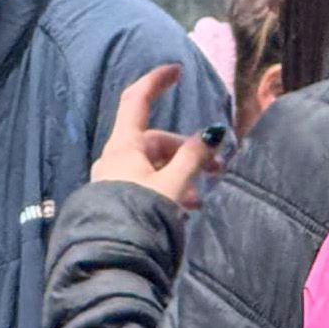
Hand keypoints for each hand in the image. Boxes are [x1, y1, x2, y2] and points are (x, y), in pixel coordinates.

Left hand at [91, 64, 212, 202]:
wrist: (111, 257)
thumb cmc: (140, 215)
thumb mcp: (173, 184)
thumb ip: (193, 158)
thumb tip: (212, 133)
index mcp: (123, 145)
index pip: (137, 99)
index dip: (156, 80)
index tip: (177, 70)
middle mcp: (114, 158)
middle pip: (155, 140)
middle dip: (187, 151)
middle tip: (216, 169)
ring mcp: (113, 179)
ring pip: (152, 165)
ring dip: (179, 175)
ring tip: (198, 199)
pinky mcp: (115, 199)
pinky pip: (146, 184)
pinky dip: (167, 188)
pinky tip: (183, 208)